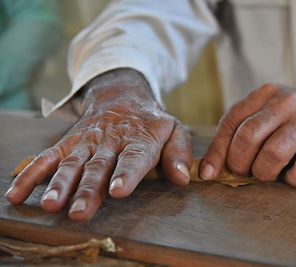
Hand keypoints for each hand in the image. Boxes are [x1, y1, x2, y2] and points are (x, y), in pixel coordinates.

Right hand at [5, 69, 191, 220]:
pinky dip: (32, 174)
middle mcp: (111, 141)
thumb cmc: (150, 122)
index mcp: (139, 139)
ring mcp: (86, 142)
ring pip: (71, 163)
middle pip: (99, 166)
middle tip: (80, 212)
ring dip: (60, 184)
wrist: (122, 96)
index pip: (134, 157)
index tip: (118, 191)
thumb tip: (184, 179)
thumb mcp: (173, 130)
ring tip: (51, 204)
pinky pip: (47, 157)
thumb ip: (178, 153)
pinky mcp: (68, 142)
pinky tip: (17, 193)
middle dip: (88, 189)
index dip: (126, 174)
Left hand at [199, 84, 295, 186]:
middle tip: (246, 172)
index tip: (210, 174)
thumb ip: (239, 135)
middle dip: (240, 164)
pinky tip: (294, 174)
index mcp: (265, 94)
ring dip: (265, 174)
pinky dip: (293, 180)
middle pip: (248, 138)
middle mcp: (285, 101)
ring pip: (272, 155)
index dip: (217, 151)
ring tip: (269, 174)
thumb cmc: (295, 122)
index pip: (231, 122)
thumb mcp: (267, 117)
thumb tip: (208, 170)